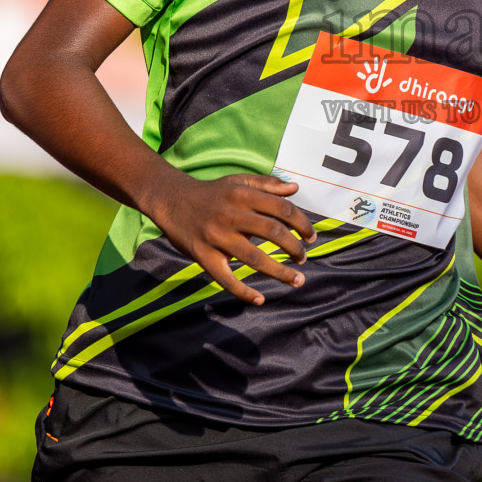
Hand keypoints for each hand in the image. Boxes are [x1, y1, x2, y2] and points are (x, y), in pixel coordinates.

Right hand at [147, 173, 317, 305]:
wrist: (170, 198)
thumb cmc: (211, 192)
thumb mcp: (238, 181)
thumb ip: (267, 184)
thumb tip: (295, 188)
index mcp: (243, 195)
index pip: (282, 209)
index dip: (302, 224)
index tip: (311, 237)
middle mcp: (232, 215)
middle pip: (273, 232)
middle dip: (294, 248)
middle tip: (304, 258)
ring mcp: (216, 236)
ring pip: (254, 258)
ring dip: (280, 272)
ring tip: (297, 280)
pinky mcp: (202, 255)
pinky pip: (226, 278)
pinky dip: (243, 291)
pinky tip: (260, 299)